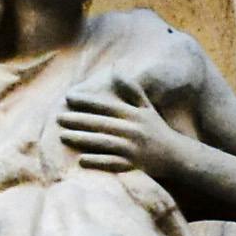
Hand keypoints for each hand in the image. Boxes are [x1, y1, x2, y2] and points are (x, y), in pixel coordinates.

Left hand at [56, 84, 198, 187]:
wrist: (176, 156)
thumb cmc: (157, 130)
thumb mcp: (146, 108)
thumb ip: (132, 90)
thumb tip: (117, 70)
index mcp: (133, 114)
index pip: (106, 106)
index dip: (87, 101)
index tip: (69, 97)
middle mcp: (132, 129)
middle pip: (101, 124)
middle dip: (79, 120)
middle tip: (58, 117)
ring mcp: (132, 148)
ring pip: (104, 142)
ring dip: (83, 140)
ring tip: (64, 136)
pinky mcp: (133, 165)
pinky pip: (113, 163)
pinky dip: (98, 162)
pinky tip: (82, 160)